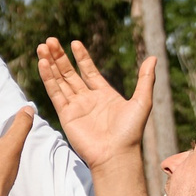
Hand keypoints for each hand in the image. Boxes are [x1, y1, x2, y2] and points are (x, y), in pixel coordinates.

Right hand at [36, 41, 156, 195]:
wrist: (116, 154)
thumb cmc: (131, 132)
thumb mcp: (142, 101)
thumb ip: (145, 79)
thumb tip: (153, 57)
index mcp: (104, 94)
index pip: (89, 71)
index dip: (81, 57)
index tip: (74, 43)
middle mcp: (88, 99)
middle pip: (70, 73)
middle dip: (60, 57)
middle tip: (50, 41)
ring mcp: (75, 106)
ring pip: (60, 80)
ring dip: (51, 64)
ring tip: (42, 46)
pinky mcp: (65, 115)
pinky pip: (55, 93)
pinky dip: (48, 78)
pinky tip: (43, 64)